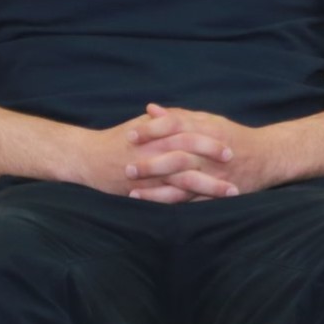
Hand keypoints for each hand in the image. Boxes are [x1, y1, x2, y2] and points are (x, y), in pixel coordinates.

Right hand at [62, 112, 230, 199]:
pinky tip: (207, 209)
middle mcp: (154, 152)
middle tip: (237, 167)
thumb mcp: (140, 125)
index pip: (189, 134)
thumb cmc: (115, 140)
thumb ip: (163, 120)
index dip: (211, 140)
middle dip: (215, 163)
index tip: (231, 144)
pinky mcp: (143, 191)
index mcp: (156, 134)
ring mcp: (150, 174)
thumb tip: (182, 115)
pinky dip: (189, 203)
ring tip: (232, 192)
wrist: (86, 157)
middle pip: (192, 156)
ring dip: (210, 187)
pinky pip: (170, 199)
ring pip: (185, 181)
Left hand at [122, 105, 288, 202]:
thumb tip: (151, 109)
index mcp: (207, 130)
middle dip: (150, 162)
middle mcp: (210, 152)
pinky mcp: (217, 191)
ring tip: (132, 191)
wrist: (268, 157)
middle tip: (125, 166)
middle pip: (176, 155)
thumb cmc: (235, 137)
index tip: (129, 134)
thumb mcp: (209, 120)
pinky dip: (171, 201)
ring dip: (156, 187)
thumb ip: (180, 116)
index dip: (151, 130)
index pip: (175, 126)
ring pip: (181, 181)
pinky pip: (191, 199)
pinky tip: (152, 204)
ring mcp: (214, 174)